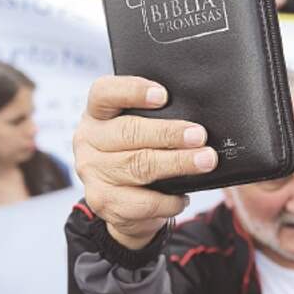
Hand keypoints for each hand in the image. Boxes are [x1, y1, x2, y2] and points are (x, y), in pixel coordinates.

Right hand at [73, 76, 217, 248]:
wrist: (117, 202)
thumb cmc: (134, 153)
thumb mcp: (137, 130)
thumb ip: (156, 119)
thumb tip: (195, 122)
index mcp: (96, 114)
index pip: (105, 93)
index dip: (133, 91)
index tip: (163, 95)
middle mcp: (87, 141)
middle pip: (128, 132)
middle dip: (168, 134)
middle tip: (199, 135)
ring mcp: (93, 173)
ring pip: (139, 166)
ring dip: (177, 163)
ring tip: (205, 160)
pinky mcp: (104, 202)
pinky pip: (143, 202)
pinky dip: (169, 200)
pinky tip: (183, 197)